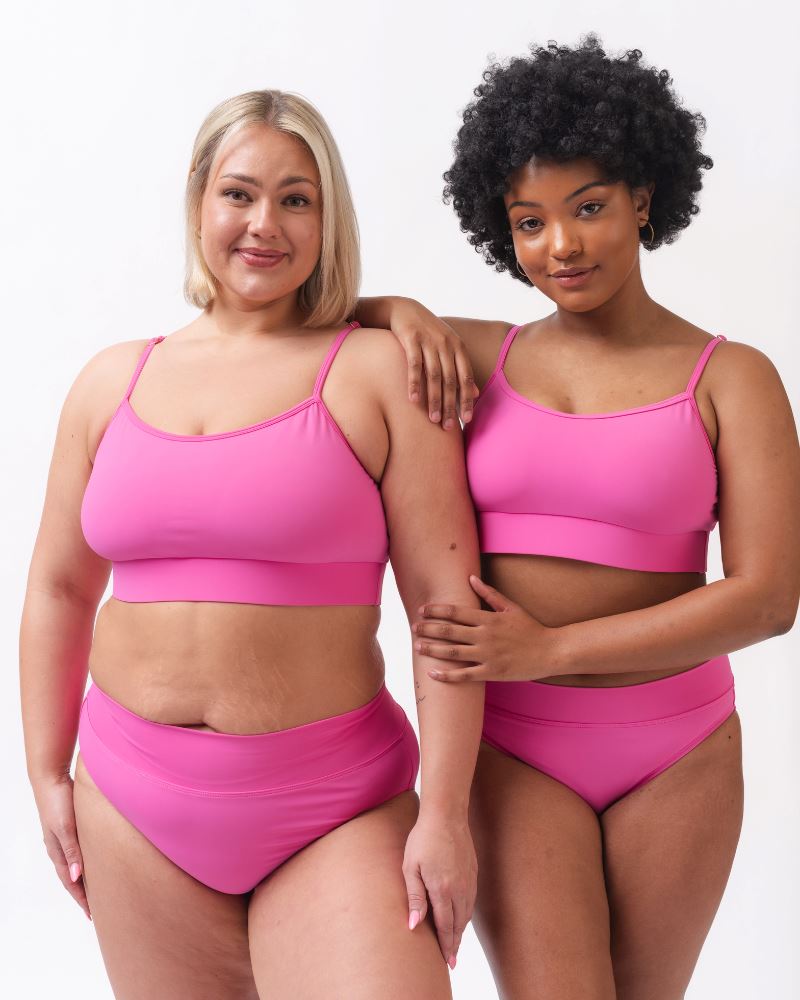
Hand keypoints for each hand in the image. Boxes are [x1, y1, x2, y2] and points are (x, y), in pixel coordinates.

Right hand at [31, 772, 90, 920]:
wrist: (51, 777)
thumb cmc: (57, 801)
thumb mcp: (65, 827)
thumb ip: (72, 850)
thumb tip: (78, 877)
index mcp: (57, 851)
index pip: (70, 882)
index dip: (81, 898)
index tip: (92, 914)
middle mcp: (59, 847)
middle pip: (73, 877)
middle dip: (83, 893)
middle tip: (97, 908)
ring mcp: (64, 837)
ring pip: (76, 863)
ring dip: (86, 877)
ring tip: (99, 888)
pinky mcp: (71, 826)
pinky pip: (80, 849)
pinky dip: (87, 860)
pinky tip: (96, 860)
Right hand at [385, 298, 477, 427]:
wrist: (404, 309)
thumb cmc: (428, 333)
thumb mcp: (448, 348)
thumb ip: (461, 369)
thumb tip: (476, 393)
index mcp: (458, 347)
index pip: (466, 377)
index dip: (467, 399)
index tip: (467, 420)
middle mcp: (446, 344)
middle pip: (451, 380)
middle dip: (450, 405)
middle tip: (447, 427)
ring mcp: (429, 340)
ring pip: (434, 375)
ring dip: (434, 399)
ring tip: (433, 419)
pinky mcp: (411, 338)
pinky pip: (414, 365)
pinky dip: (415, 384)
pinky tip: (414, 400)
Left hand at [402, 811, 476, 969]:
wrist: (446, 814)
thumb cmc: (423, 838)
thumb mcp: (410, 867)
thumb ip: (414, 897)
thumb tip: (413, 925)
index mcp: (442, 890)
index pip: (445, 926)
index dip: (446, 945)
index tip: (446, 961)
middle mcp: (459, 889)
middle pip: (458, 923)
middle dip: (455, 943)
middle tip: (452, 960)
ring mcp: (468, 880)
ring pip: (466, 913)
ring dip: (461, 929)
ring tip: (455, 942)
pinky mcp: (473, 872)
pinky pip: (471, 900)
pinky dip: (466, 913)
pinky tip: (461, 915)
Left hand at [413, 575, 559, 682]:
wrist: (550, 652)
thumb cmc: (530, 628)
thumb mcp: (511, 607)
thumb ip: (489, 593)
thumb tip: (471, 578)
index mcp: (488, 619)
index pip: (456, 612)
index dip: (436, 610)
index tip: (422, 610)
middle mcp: (485, 636)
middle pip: (449, 631)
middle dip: (428, 628)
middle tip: (413, 627)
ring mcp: (487, 655)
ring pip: (453, 652)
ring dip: (432, 649)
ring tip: (417, 647)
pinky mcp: (491, 672)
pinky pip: (464, 675)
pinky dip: (447, 675)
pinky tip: (433, 673)